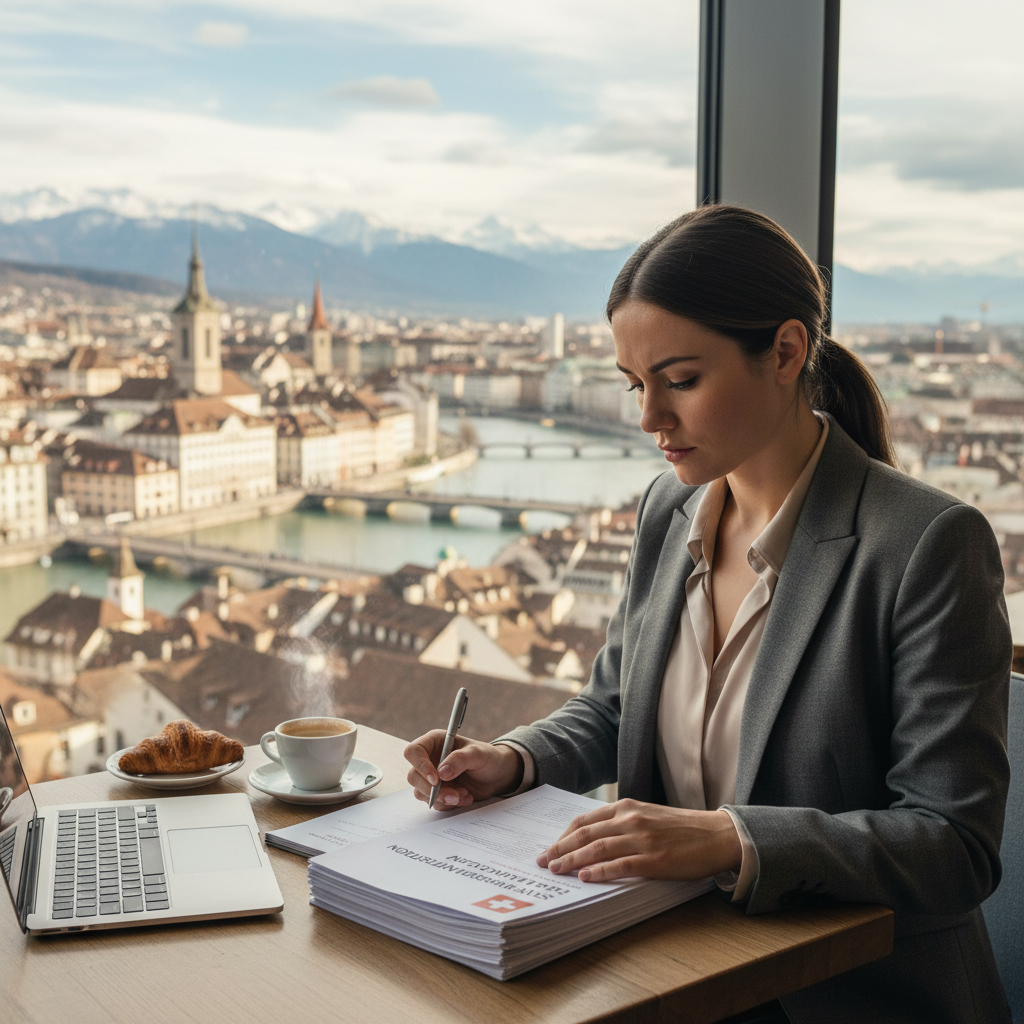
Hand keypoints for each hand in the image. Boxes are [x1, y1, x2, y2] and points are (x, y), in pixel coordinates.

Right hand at [404, 732, 523, 808]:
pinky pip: (434, 802)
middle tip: (453, 795)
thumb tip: (441, 772)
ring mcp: (432, 777)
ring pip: (421, 792)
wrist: (497, 776)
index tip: (437, 779)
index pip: (414, 751)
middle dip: (433, 789)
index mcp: (435, 742)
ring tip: (464, 794)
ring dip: (442, 798)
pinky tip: (465, 797)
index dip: (420, 766)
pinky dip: (449, 803)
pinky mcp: (437, 792)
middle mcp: (429, 759)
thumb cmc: (488, 758)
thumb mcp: (478, 754)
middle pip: (413, 776)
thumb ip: (460, 759)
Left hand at [536, 799, 741, 882]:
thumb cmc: (680, 829)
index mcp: (626, 807)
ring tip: (556, 870)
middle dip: (560, 848)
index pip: (585, 820)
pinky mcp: (654, 859)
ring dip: (572, 859)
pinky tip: (585, 877)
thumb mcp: (646, 816)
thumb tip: (591, 839)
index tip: (550, 847)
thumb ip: (621, 823)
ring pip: (598, 848)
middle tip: (543, 861)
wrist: (716, 835)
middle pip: (585, 834)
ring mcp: (642, 839)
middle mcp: (630, 819)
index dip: (564, 835)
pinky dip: (600, 871)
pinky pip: (621, 865)